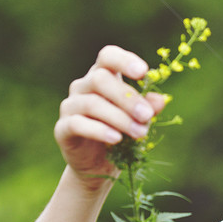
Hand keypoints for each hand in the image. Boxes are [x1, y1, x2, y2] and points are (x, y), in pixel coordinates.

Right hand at [54, 46, 165, 183]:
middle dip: (127, 97)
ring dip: (120, 118)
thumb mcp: (138, 120)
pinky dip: (99, 131)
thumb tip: (160, 99)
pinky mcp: (62, 128)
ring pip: (92, 103)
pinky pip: (78, 124)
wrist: (99, 164)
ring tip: (140, 132)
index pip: (108, 57)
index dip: (124, 60)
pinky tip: (116, 138)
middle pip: (100, 79)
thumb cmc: (121, 133)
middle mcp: (83, 86)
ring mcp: (70, 106)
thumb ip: (148, 108)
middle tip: (147, 115)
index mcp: (102, 76)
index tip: (143, 72)